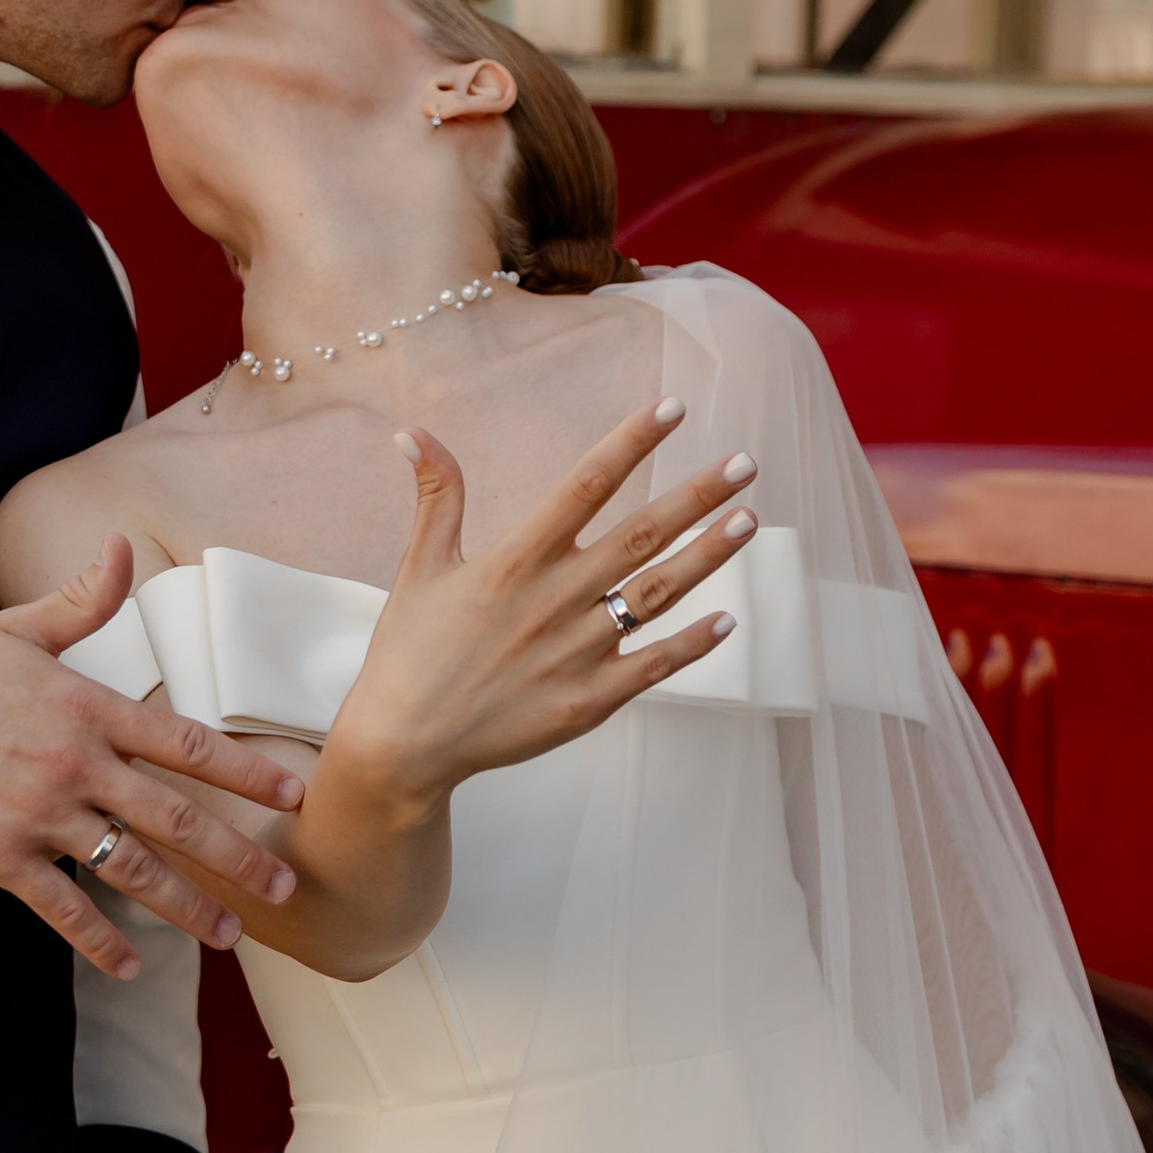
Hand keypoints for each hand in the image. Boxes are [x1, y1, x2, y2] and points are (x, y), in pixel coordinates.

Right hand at [0, 540, 305, 977]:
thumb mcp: (18, 630)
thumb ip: (82, 599)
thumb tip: (121, 546)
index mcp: (85, 708)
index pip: (184, 743)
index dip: (245, 774)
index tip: (294, 798)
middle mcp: (71, 764)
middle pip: (173, 819)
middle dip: (237, 859)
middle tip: (285, 890)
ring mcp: (36, 815)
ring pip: (128, 871)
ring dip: (185, 908)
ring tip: (227, 934)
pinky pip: (60, 907)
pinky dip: (98, 942)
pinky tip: (130, 967)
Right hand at [334, 398, 758, 818]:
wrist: (403, 744)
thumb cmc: (409, 653)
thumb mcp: (418, 567)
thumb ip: (436, 496)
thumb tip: (410, 431)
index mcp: (515, 559)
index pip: (586, 484)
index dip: (632, 442)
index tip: (673, 408)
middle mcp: (554, 599)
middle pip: (640, 534)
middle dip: (697, 495)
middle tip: (745, 463)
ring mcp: (576, 652)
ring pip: (656, 594)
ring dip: (707, 556)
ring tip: (748, 521)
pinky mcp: (587, 701)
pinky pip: (652, 666)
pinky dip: (692, 644)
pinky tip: (728, 619)